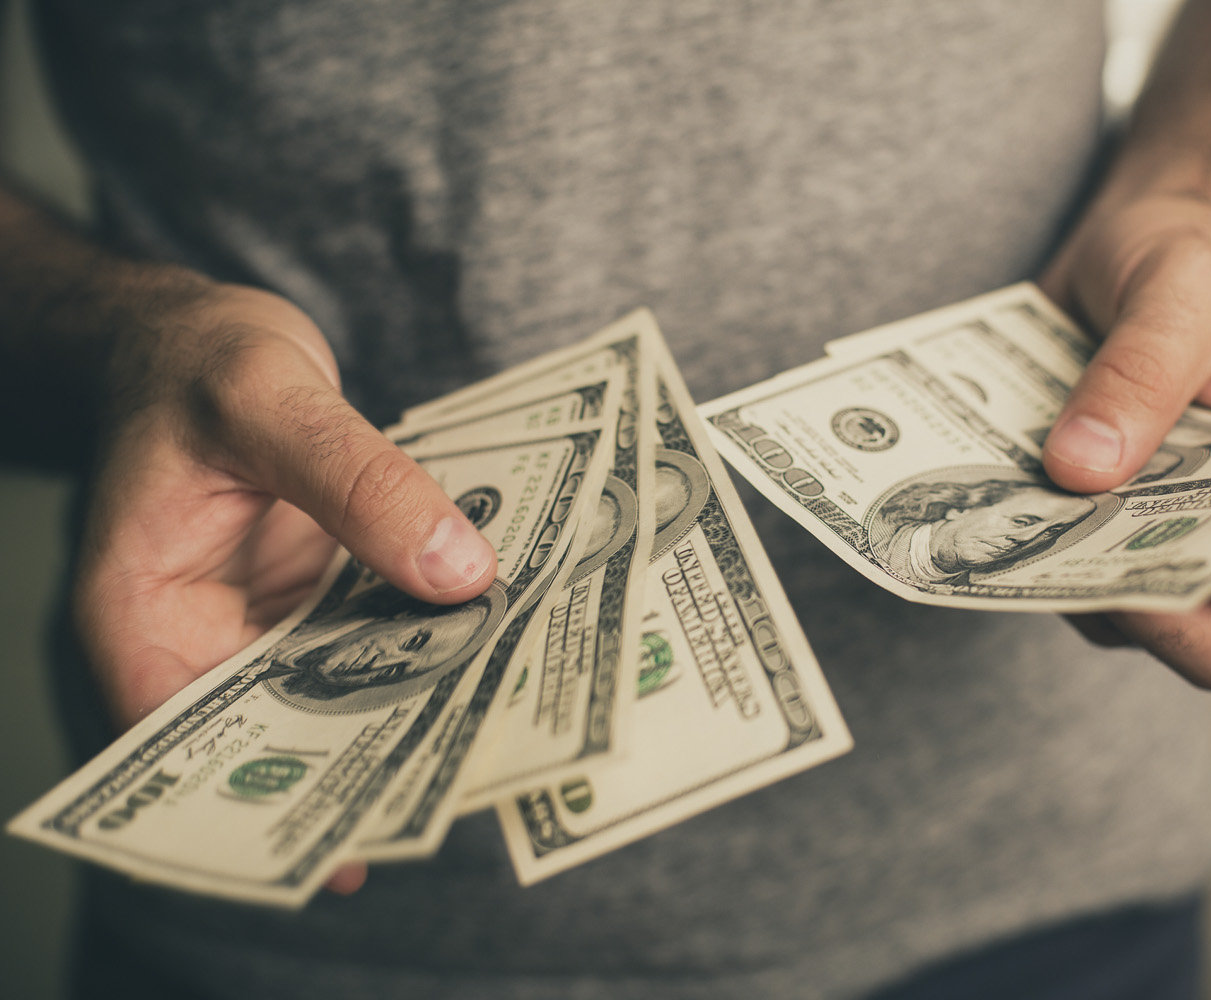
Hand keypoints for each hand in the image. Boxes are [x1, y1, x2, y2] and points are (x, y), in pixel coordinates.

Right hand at [71, 281, 497, 891]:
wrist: (201, 332)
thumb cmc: (198, 360)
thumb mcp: (271, 399)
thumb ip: (359, 480)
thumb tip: (460, 572)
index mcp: (141, 612)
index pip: (187, 740)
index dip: (273, 792)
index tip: (362, 829)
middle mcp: (197, 638)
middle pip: (278, 730)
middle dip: (366, 759)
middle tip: (466, 783)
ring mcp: (259, 624)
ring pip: (337, 692)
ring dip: (411, 705)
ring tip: (500, 732)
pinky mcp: (310, 599)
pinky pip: (371, 639)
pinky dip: (425, 645)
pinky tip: (496, 653)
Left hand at [1038, 195, 1210, 688]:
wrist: (1133, 243)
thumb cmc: (1194, 259)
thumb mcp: (1180, 288)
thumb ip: (1141, 373)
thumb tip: (1083, 468)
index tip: (1160, 539)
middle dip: (1142, 609)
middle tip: (1067, 547)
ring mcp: (1164, 541)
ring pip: (1124, 620)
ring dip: (1065, 579)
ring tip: (1011, 513)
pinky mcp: (1093, 535)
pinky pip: (1059, 578)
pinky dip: (1024, 551)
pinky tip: (989, 496)